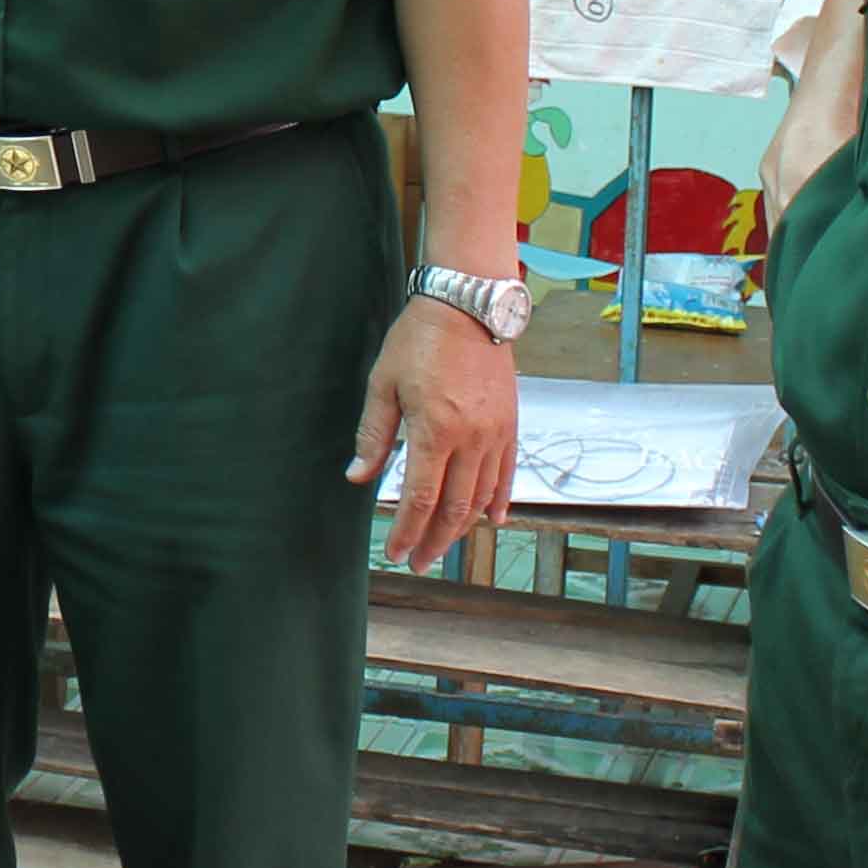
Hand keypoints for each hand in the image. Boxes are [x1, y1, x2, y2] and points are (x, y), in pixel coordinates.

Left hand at [350, 296, 516, 569]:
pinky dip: (499, 500)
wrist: (468, 305)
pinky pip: (507, 472)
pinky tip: (490, 520)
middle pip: (454, 506)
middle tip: (419, 562)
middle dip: (435, 540)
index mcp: (434, 431)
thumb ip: (373, 435)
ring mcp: (496, 433)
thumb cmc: (418, 340)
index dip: (407, 531)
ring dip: (462, 527)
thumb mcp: (382, 384)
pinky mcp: (510, 423)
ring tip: (444, 546)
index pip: (420, 497)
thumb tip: (357, 477)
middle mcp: (471, 439)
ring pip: (482, 496)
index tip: (396, 553)